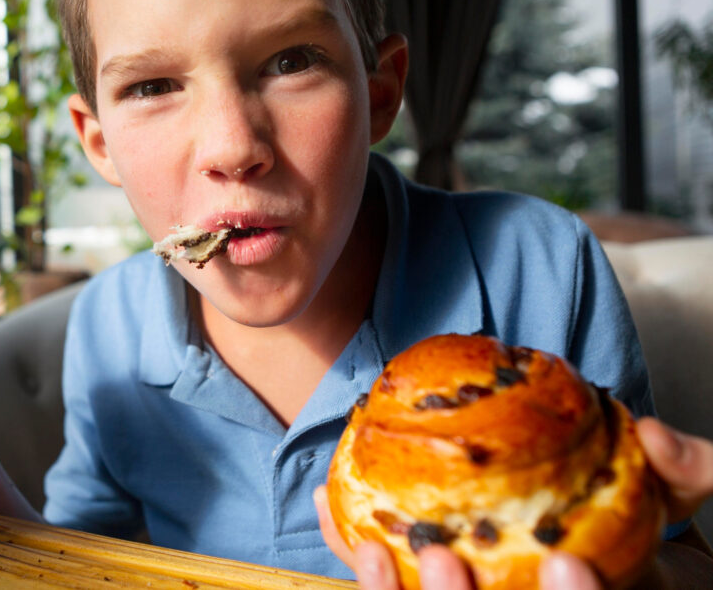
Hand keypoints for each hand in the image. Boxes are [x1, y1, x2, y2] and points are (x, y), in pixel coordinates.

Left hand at [315, 417, 712, 588]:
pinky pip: (393, 588)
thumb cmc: (639, 530)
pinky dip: (359, 559)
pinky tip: (333, 514)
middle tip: (442, 562)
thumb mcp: (674, 503)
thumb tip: (655, 436)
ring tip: (370, 551)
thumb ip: (684, 471)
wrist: (602, 552)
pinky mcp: (429, 589)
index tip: (567, 560)